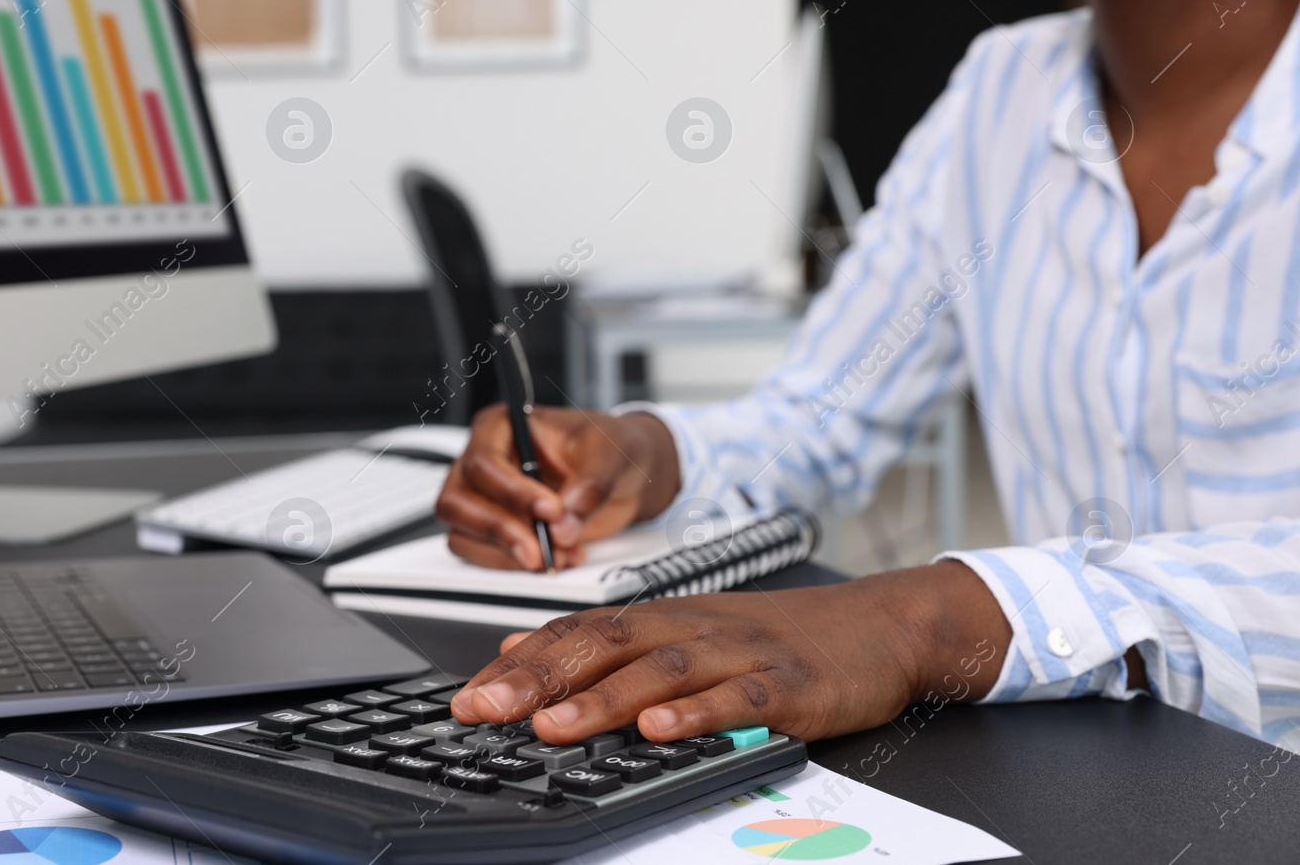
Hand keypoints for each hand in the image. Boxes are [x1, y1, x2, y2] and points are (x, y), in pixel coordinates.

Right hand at [436, 405, 679, 570]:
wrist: (624, 477)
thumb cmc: (609, 448)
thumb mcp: (609, 453)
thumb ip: (589, 486)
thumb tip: (561, 528)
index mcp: (502, 426)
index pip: (483, 462)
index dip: (512, 491)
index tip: (550, 511)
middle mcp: (483, 462)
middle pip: (457, 501)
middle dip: (500, 531)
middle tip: (541, 550)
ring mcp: (482, 499)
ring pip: (461, 533)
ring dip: (507, 554)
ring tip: (557, 556)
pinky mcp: (491, 531)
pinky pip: (480, 555)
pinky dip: (514, 565)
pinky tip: (555, 558)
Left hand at [449, 561, 1012, 742]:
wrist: (881, 625)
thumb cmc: (780, 635)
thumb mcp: (688, 630)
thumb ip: (608, 641)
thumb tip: (522, 648)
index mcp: (664, 618)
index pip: (579, 633)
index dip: (521, 664)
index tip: (469, 696)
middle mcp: (693, 628)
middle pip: (605, 646)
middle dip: (539, 679)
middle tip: (485, 709)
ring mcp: (741, 654)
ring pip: (661, 670)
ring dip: (603, 699)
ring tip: (554, 726)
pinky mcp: (788, 685)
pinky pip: (739, 699)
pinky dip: (698, 714)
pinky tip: (661, 731)